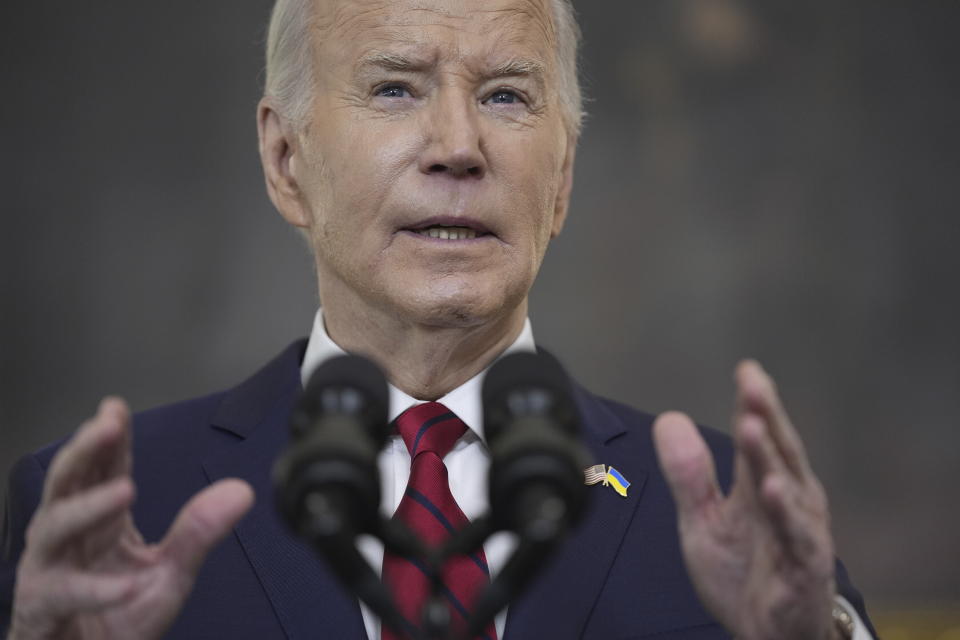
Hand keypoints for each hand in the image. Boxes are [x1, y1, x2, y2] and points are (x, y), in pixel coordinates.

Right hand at [9, 397, 253, 639]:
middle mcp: (67, 538)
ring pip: (56, 528)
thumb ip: (199, 532)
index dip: (109, 438)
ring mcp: (49, 571)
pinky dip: (97, 590)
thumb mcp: (170, 572)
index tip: (116, 408)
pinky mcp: (43, 609)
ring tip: (125, 490)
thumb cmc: (118, 619)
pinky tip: (127, 585)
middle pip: (67, 482)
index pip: (103, 470)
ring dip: (89, 507)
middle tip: (108, 425)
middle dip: (85, 450)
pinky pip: (66, 595)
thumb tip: (242, 490)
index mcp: (98, 522)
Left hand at [652, 361, 837, 639]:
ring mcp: (799, 532)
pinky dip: (784, 512)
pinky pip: (795, 537)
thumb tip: (668, 418)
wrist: (769, 635)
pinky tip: (770, 488)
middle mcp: (788, 500)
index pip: (758, 436)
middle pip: (777, 450)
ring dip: (768, 454)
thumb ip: (688, 473)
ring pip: (786, 486)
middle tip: (752, 381)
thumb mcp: (703, 519)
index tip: (745, 368)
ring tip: (752, 423)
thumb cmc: (744, 573)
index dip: (753, 403)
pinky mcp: (802, 566)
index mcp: (763, 485)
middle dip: (765, 414)